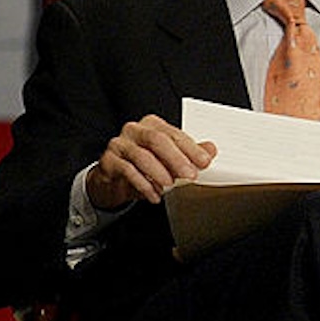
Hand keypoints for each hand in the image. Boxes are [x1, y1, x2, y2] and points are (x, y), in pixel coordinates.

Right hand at [87, 114, 215, 209]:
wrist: (112, 180)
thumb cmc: (142, 165)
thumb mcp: (168, 159)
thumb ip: (189, 154)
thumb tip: (210, 150)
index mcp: (152, 125)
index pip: (174, 133)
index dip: (191, 148)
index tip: (205, 161)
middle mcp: (134, 130)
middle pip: (157, 141)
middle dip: (177, 159)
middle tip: (190, 175)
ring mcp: (119, 145)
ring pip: (141, 156)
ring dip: (159, 172)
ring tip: (170, 185)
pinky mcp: (108, 161)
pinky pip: (127, 171)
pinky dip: (144, 185)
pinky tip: (155, 195)